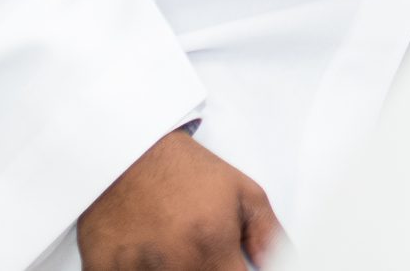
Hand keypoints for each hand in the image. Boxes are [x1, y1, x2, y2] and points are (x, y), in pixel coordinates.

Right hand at [76, 129, 284, 270]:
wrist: (125, 150)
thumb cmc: (184, 171)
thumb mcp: (242, 193)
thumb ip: (267, 237)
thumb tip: (284, 265)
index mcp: (211, 247)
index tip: (232, 267)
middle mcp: (174, 264)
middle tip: (201, 252)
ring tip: (171, 250)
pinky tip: (146, 256)